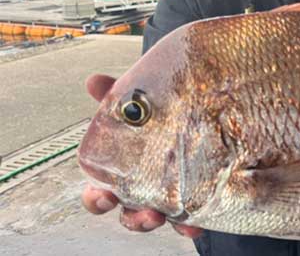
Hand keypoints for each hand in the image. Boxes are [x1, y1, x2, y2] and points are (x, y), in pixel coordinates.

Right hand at [81, 74, 202, 238]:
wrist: (200, 113)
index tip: (104, 195)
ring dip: (160, 221)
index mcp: (122, 171)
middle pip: (128, 214)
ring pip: (156, 220)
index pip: (100, 192)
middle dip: (134, 219)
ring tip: (167, 216)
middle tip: (147, 213)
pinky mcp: (192, 200)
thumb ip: (120, 96)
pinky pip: (188, 219)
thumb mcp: (141, 104)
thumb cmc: (159, 116)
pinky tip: (196, 224)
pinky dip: (189, 224)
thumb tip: (93, 80)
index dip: (97, 199)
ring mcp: (166, 197)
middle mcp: (141, 189)